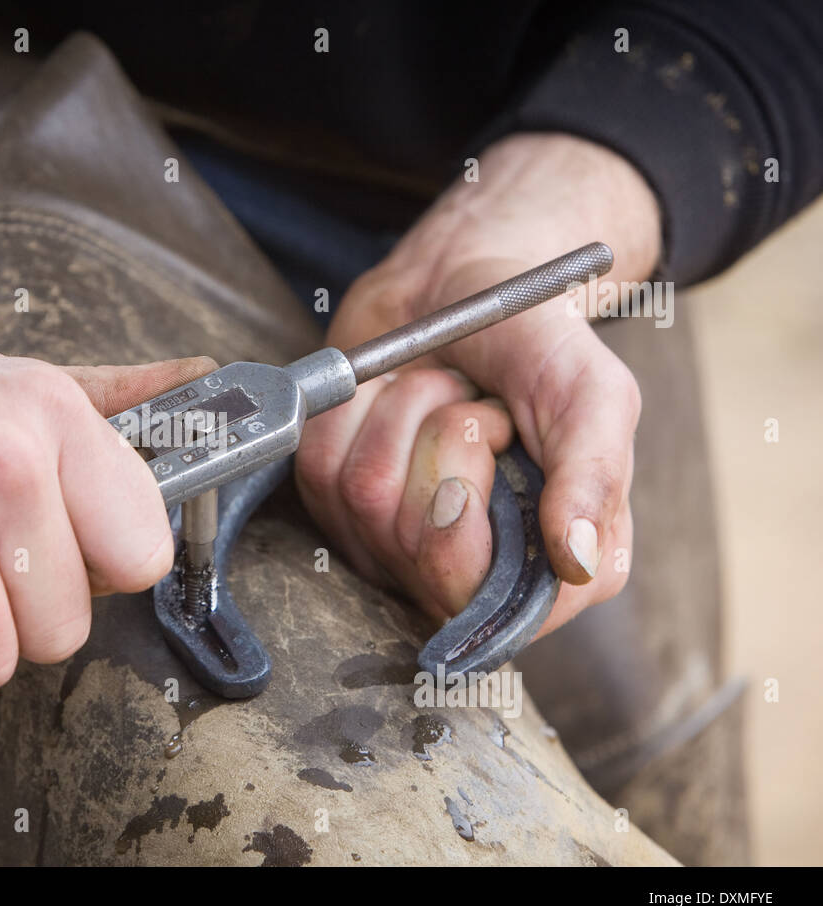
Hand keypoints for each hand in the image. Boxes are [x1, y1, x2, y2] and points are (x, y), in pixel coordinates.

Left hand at [297, 132, 661, 636]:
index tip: (487, 442)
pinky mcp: (337, 506)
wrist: (465, 286)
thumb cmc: (536, 344)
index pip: (490, 611)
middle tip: (479, 404)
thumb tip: (577, 562)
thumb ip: (593, 476)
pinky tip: (392, 394)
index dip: (468, 533)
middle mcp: (467, 570)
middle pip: (416, 547)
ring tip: (443, 389)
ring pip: (365, 494)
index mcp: (549, 568)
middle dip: (444, 442)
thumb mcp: (593, 395)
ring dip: (406, 410)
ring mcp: (393, 545)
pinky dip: (356, 406)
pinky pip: (319, 465)